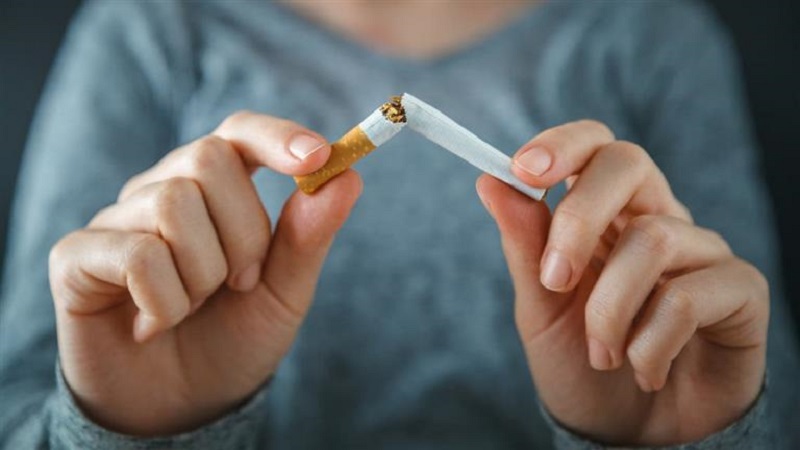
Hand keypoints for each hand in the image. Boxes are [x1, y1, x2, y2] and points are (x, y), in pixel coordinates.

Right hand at [49, 112, 361, 435]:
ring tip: (194, 307)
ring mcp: (117, 221)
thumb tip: (348, 175)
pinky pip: (136, 254)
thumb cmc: (232, 339)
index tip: (319, 156)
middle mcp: (161, 192)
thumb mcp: (283, 292)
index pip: (238, 132)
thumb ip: (309, 236)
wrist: (181, 407)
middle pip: (208, 160)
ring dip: (204, 274)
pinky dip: (165, 302)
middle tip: (240, 284)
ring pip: (173, 204)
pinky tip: (154, 326)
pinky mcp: (76, 256)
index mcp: (214, 191)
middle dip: (244, 234)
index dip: (276, 136)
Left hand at [476, 120, 767, 445]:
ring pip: (651, 239)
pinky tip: (643, 369)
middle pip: (628, 163)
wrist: (627, 434)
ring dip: (609, 310)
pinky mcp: (740, 292)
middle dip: (577, 219)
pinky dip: (649, 343)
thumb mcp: (540, 308)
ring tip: (602, 355)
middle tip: (555, 282)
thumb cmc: (582, 365)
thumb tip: (489, 181)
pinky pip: (688, 296)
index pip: (594, 146)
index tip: (522, 170)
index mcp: (605, 215)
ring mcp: (701, 253)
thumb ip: (524, 246)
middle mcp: (656, 220)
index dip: (562, 144)